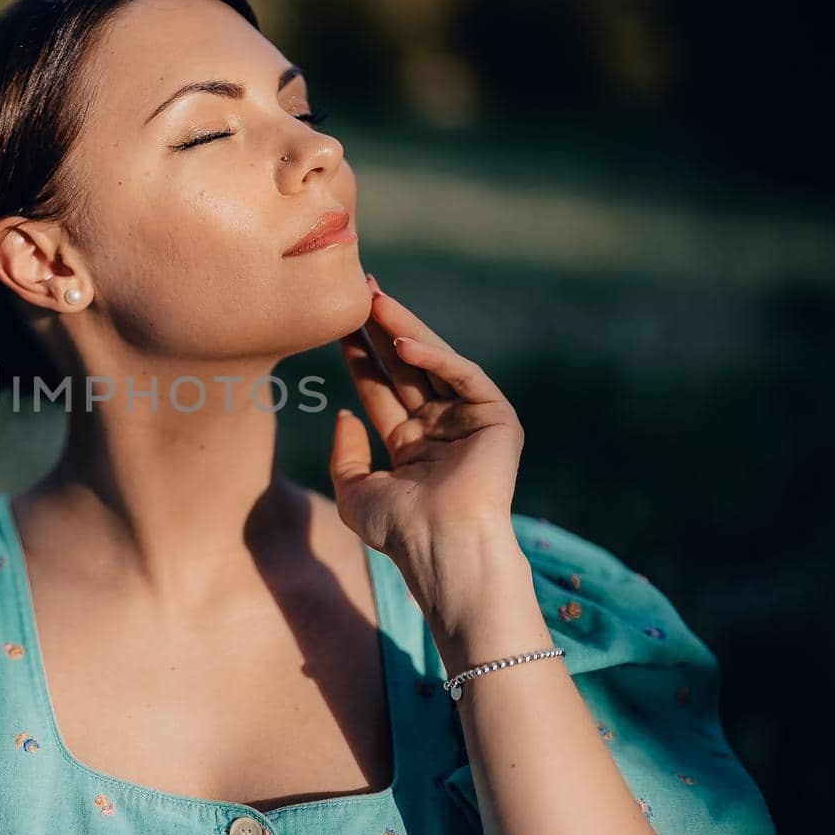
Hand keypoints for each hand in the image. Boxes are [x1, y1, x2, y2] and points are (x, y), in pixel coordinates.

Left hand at [329, 271, 525, 615]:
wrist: (441, 546)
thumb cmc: (398, 529)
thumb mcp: (354, 491)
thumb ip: (344, 454)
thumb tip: (343, 415)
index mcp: (412, 446)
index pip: (380, 389)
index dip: (360, 356)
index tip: (338, 323)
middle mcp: (441, 429)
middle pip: (406, 368)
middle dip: (383, 329)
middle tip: (361, 289)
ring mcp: (470, 422)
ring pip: (434, 363)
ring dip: (405, 328)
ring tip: (375, 299)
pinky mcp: (496, 419)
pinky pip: (465, 376)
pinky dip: (436, 358)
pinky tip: (404, 343)